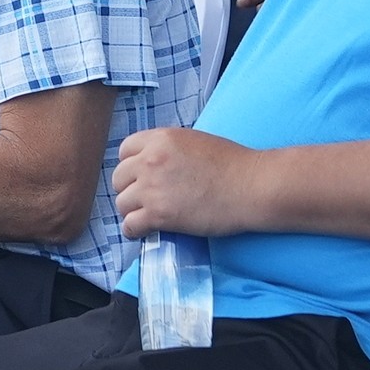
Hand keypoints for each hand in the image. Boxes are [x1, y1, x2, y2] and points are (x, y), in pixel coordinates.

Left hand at [110, 126, 262, 238]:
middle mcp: (150, 160)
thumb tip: (153, 161)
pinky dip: (134, 230)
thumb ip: (167, 148)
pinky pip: (130, 225)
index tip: (139, 176)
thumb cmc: (231, 164)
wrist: (250, 186)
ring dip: (132, 210)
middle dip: (129, 188)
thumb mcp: (193, 141)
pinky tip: (143, 231)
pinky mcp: (159, 215)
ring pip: (122, 203)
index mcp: (159, 138)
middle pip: (119, 178)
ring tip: (145, 216)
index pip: (124, 151)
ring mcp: (152, 188)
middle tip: (143, 199)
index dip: (131, 165)